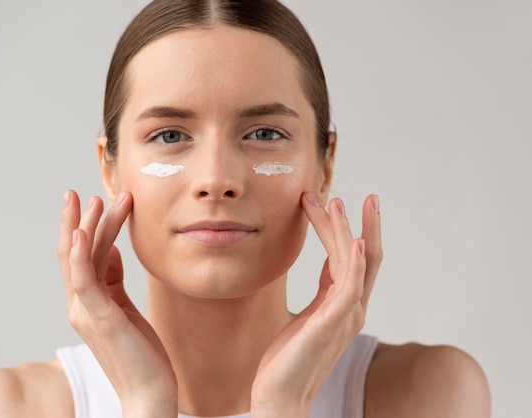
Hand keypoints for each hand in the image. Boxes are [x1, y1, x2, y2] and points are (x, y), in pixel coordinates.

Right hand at [57, 190, 176, 416]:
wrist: (149, 392)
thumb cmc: (140, 352)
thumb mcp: (124, 307)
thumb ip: (112, 280)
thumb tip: (111, 250)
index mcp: (86, 302)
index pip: (77, 258)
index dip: (79, 228)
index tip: (88, 202)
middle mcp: (79, 305)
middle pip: (69, 254)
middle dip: (73, 220)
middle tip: (74, 193)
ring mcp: (86, 312)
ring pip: (79, 260)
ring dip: (86, 227)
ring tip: (97, 200)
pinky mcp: (101, 318)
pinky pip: (85, 281)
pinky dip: (79, 255)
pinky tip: (80, 232)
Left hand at [250, 193, 381, 416]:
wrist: (280, 395)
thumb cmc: (289, 358)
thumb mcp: (308, 313)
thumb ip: (323, 291)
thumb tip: (328, 266)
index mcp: (344, 305)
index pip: (353, 259)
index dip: (348, 230)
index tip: (335, 203)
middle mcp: (351, 308)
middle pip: (367, 257)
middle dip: (368, 225)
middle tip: (369, 196)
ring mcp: (344, 316)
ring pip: (355, 263)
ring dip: (348, 231)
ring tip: (337, 203)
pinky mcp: (331, 324)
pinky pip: (349, 287)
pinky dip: (355, 263)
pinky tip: (354, 242)